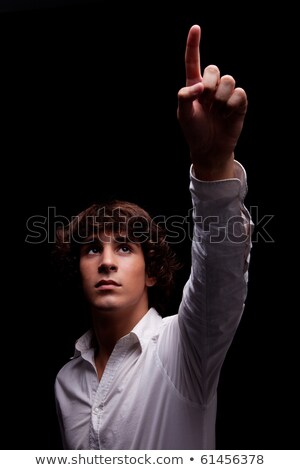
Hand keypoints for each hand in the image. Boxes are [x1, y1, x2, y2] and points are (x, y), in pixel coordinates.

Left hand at [177, 25, 247, 179]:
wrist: (210, 149)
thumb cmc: (194, 131)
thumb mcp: (183, 115)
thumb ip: (185, 96)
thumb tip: (199, 85)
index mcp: (194, 85)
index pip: (193, 61)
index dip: (193, 44)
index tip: (195, 27)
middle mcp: (211, 86)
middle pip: (214, 69)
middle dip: (210, 84)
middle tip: (206, 103)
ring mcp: (226, 94)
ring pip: (229, 80)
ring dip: (221, 98)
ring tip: (217, 111)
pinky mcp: (239, 103)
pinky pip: (240, 94)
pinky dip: (232, 105)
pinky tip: (227, 115)